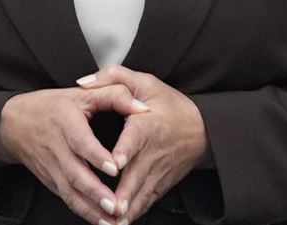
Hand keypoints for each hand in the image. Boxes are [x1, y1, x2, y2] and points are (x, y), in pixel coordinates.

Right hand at [0, 84, 150, 224]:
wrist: (13, 124)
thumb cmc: (53, 106)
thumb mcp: (83, 92)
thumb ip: (115, 95)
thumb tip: (142, 108)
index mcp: (65, 121)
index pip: (80, 140)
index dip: (96, 155)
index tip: (114, 167)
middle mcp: (56, 147)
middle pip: (74, 173)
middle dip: (95, 192)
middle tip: (115, 205)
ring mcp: (52, 167)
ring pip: (70, 192)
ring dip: (90, 209)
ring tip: (110, 220)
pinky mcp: (51, 181)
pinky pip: (67, 199)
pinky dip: (83, 212)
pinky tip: (100, 221)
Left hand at [76, 65, 209, 224]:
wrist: (203, 129)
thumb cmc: (171, 105)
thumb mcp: (145, 82)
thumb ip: (113, 77)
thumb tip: (82, 83)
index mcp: (147, 124)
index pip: (135, 138)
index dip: (125, 150)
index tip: (115, 164)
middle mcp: (152, 151)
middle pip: (136, 175)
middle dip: (123, 193)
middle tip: (110, 207)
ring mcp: (158, 171)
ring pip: (141, 194)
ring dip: (127, 210)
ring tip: (113, 223)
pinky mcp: (161, 184)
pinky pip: (147, 201)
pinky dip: (135, 213)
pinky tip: (122, 223)